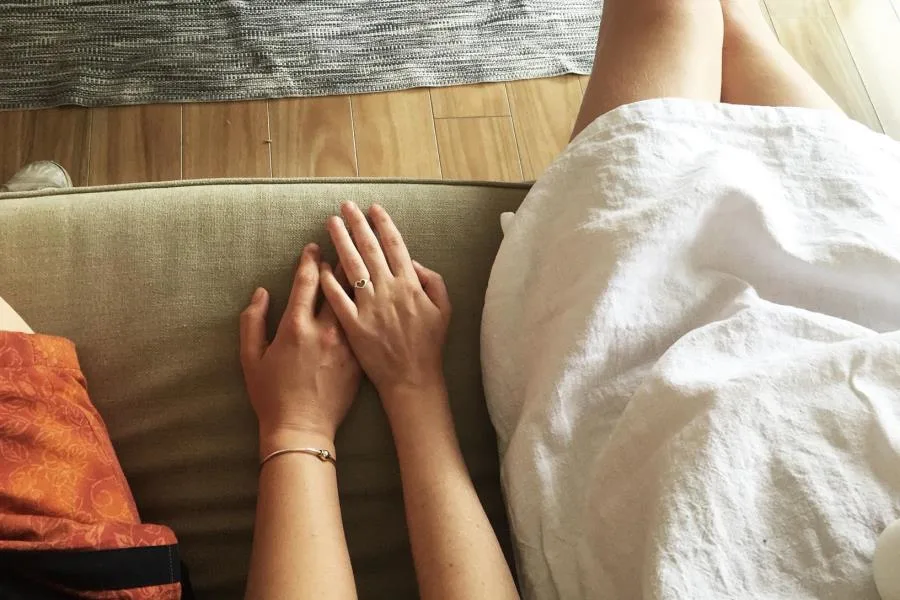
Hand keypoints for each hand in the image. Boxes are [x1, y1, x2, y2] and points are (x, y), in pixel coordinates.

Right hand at [240, 243, 361, 453]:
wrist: (302, 429)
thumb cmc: (271, 396)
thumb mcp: (251, 358)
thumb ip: (252, 321)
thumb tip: (262, 293)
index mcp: (296, 327)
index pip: (307, 281)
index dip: (311, 260)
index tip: (314, 247)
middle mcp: (324, 331)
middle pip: (337, 286)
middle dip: (339, 263)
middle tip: (343, 247)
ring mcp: (346, 345)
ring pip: (357, 303)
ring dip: (357, 283)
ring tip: (362, 266)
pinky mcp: (359, 359)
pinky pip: (365, 326)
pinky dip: (367, 309)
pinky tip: (371, 300)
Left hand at [319, 202, 451, 405]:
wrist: (412, 379)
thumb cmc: (429, 346)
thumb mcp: (444, 309)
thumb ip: (432, 281)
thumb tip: (414, 262)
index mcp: (410, 285)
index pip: (395, 246)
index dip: (383, 224)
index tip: (373, 208)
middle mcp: (389, 291)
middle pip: (369, 250)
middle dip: (357, 225)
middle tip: (345, 206)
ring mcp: (369, 308)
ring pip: (352, 268)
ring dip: (341, 243)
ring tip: (330, 224)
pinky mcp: (353, 326)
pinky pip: (338, 299)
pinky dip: (329, 281)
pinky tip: (321, 265)